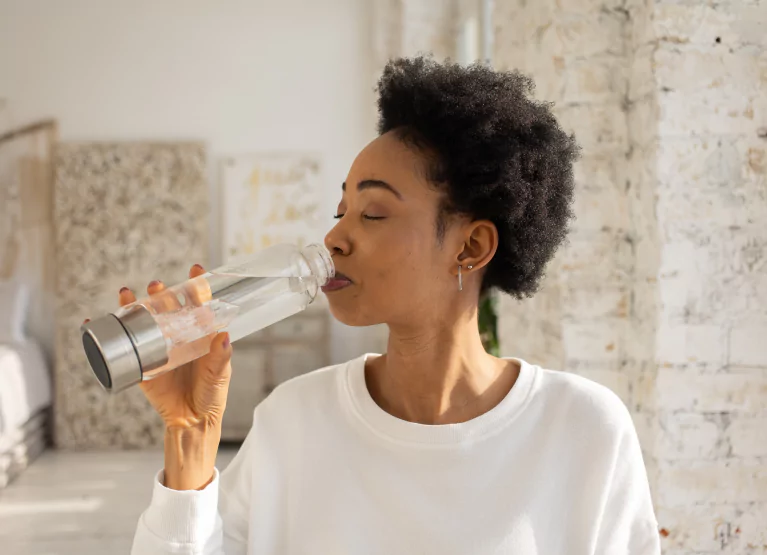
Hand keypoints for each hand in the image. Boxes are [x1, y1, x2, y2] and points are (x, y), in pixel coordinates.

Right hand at [87, 264, 232, 488]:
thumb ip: (221, 356)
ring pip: (143, 320)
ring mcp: (157, 348)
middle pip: (167, 307)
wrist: (191, 421)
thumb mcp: (219, 374)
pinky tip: (94, 319)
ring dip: (134, 304)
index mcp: (199, 334)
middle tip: (157, 285)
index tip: (196, 269)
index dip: (196, 285)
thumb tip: (223, 335)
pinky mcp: (140, 364)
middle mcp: (177, 336)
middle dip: (161, 292)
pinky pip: (121, 346)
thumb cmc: (211, 394)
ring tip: (127, 293)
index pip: (198, 304)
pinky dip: (106, 331)